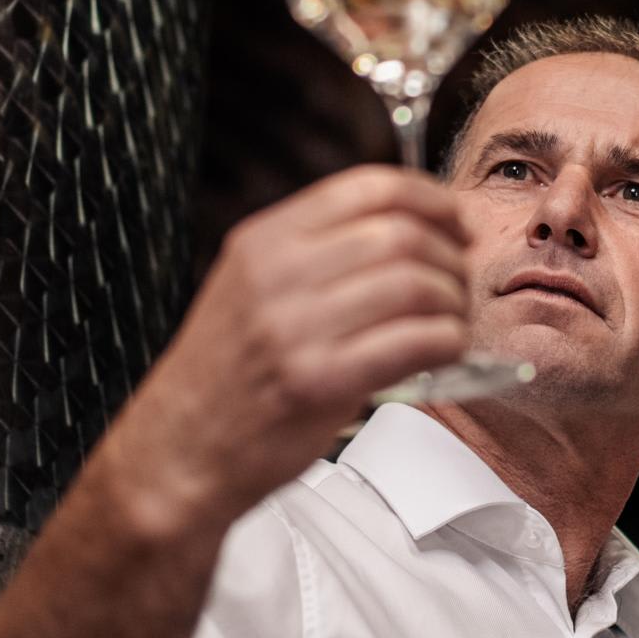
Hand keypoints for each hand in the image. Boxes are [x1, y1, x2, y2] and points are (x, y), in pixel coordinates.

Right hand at [93, 165, 469, 529]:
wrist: (180, 450)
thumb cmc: (226, 374)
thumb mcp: (251, 287)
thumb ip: (314, 251)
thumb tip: (408, 225)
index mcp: (263, 240)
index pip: (368, 188)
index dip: (430, 199)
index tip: (455, 221)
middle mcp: (277, 275)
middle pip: (401, 235)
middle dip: (449, 256)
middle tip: (458, 280)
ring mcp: (295, 328)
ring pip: (416, 285)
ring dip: (453, 303)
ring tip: (452, 321)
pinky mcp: (319, 382)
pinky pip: (416, 342)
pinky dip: (448, 342)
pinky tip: (444, 351)